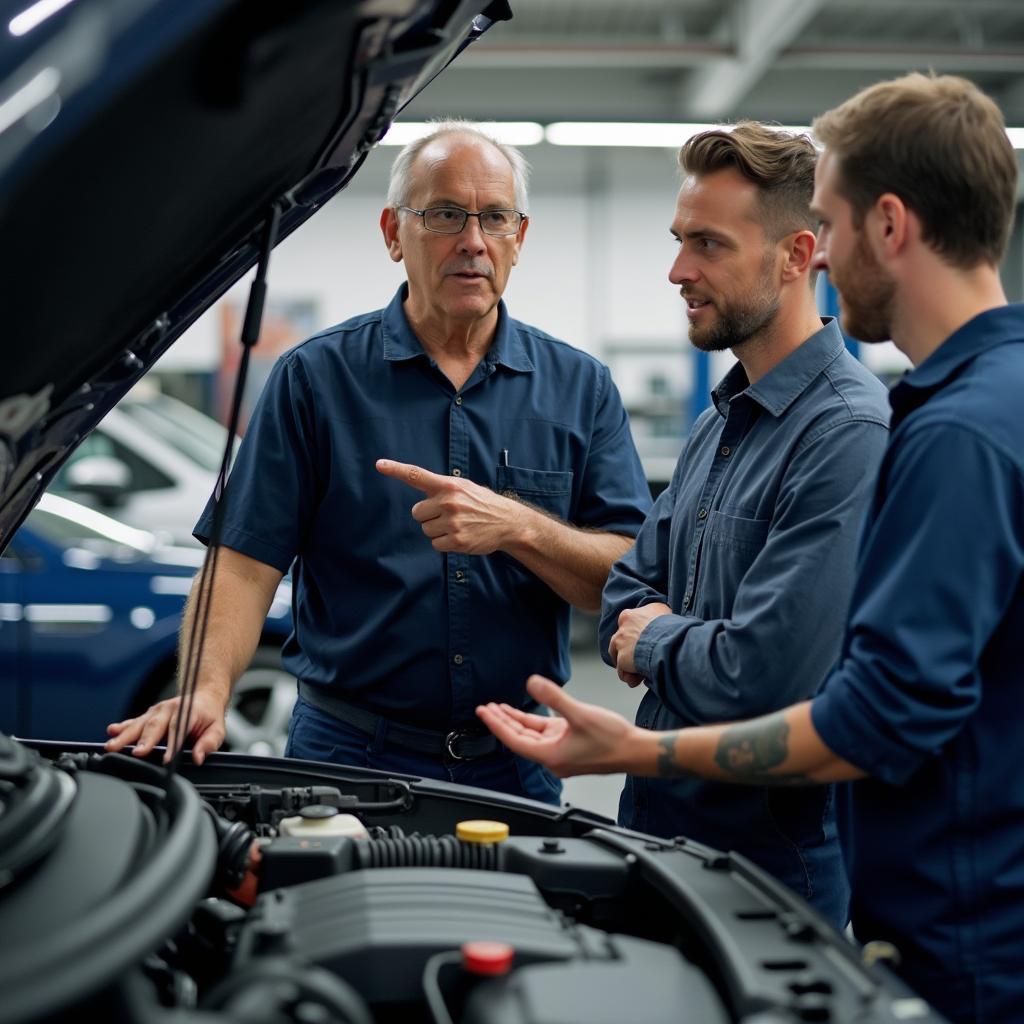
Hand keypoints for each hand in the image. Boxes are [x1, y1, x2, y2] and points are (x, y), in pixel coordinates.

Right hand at [105, 688, 227, 765]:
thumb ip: (208, 743)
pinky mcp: (148, 715)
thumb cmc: (209, 716)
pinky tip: (111, 731)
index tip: (167, 760)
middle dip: (145, 740)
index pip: (179, 728)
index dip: (173, 744)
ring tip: (113, 745)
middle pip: (155, 726)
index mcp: (188, 711)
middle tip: (137, 753)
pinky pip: (133, 721)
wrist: (203, 696)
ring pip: (139, 724)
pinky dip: (121, 727)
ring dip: (125, 735)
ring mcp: (156, 711)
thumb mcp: (217, 729)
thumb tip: (198, 757)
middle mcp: (169, 709)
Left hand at [376, 458, 523, 554]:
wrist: (507, 522)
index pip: (417, 475)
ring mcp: (453, 522)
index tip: (379, 465)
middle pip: (417, 512)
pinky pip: (435, 544)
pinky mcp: (457, 540)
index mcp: (449, 485)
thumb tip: (419, 495)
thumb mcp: (464, 487)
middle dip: (429, 516)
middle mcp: (449, 501)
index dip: (396, 469)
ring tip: (458, 525)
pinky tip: (460, 536)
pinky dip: (445, 543)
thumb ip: (441, 488)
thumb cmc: (481, 503)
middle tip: (449, 515)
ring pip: (426, 530)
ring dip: (438, 530)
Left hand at [476, 675, 635, 776]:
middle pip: (520, 738)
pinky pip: (546, 733)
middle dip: (502, 722)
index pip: (514, 739)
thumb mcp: (580, 714)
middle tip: (484, 708)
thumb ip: (554, 697)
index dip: (497, 724)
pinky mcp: (570, 744)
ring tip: (498, 708)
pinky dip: (534, 722)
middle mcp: (553, 756)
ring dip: (516, 721)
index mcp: (551, 755)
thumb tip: (532, 682)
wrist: (636, 752)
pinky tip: (526, 711)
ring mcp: (561, 750)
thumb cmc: (612, 740)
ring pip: (532, 735)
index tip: (483, 712)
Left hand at [608, 602, 671, 683]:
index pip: (626, 627)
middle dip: (630, 653)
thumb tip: (657, 616)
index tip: (642, 643)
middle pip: (621, 643)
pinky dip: (629, 677)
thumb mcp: (661, 610)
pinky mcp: (622, 659)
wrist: (666, 638)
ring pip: (618, 657)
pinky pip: (623, 672)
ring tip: (637, 673)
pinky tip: (636, 680)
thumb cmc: (667, 625)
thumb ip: (654, 613)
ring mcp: (620, 644)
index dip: (634, 637)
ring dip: (626, 665)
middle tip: (642, 659)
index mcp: (628, 616)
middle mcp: (622, 629)